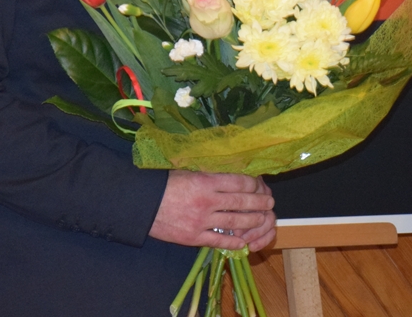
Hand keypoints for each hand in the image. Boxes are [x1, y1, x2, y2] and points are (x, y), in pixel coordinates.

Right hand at [149, 171, 275, 250]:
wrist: (141, 204)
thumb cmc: (163, 183)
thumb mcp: (187, 170)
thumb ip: (209, 173)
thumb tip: (230, 169)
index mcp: (206, 181)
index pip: (239, 182)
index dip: (253, 184)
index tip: (260, 185)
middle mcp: (207, 201)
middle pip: (242, 202)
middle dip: (259, 202)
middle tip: (270, 202)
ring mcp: (201, 221)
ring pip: (235, 222)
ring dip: (252, 221)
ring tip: (262, 218)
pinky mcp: (193, 237)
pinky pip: (219, 240)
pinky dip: (233, 242)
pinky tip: (243, 242)